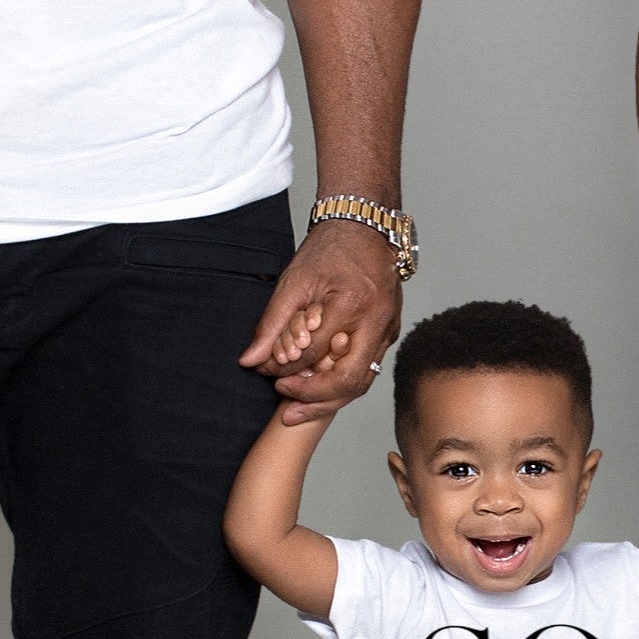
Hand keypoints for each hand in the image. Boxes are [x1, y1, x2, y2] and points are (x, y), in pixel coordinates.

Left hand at [240, 215, 403, 423]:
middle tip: (285, 410)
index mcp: (352, 304)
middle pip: (348, 380)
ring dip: (329, 400)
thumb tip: (250, 360)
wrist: (364, 228)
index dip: (286, 369)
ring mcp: (388, 328)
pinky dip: (343, 384)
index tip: (266, 372)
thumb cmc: (329, 249)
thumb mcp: (293, 282)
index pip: (315, 354)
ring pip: (363, 381)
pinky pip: (368, 369)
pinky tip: (319, 390)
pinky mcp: (389, 332)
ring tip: (299, 410)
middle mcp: (376, 320)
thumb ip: (271, 325)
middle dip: (313, 400)